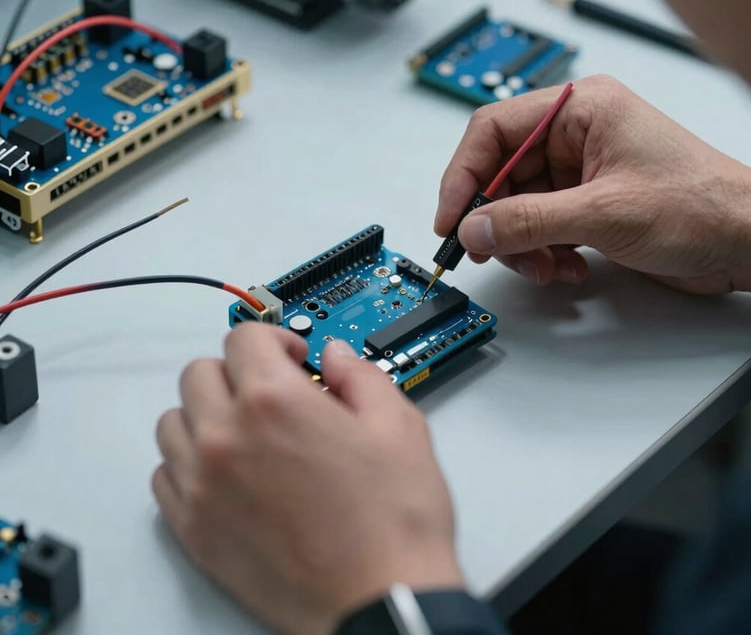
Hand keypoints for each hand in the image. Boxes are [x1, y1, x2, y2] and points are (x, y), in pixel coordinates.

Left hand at [153, 324, 462, 634]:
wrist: (381, 600)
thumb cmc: (393, 523)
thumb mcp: (399, 426)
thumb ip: (360, 375)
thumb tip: (336, 356)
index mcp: (275, 402)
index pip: (244, 338)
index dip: (275, 339)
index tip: (292, 357)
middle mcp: (226, 437)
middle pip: (200, 372)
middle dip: (238, 371)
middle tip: (272, 392)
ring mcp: (202, 486)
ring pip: (174, 420)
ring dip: (206, 413)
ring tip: (245, 430)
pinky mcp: (193, 530)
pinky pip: (164, 475)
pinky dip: (188, 462)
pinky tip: (226, 471)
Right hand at [436, 75, 750, 294]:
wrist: (746, 241)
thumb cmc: (700, 205)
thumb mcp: (603, 213)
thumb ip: (529, 221)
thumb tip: (473, 228)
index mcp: (579, 108)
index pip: (492, 130)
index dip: (463, 175)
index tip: (450, 218)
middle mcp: (575, 134)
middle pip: (501, 173)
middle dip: (496, 219)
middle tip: (487, 252)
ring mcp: (580, 170)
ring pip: (517, 206)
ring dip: (523, 244)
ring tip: (546, 268)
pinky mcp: (586, 202)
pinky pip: (540, 225)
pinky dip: (544, 252)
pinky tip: (569, 268)